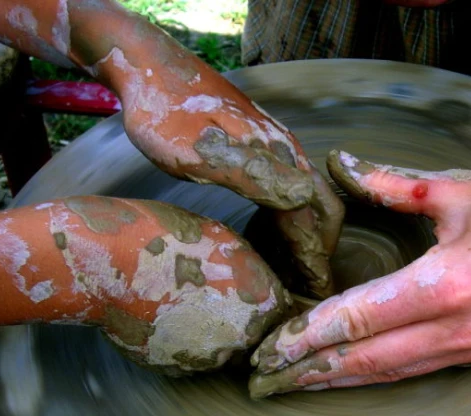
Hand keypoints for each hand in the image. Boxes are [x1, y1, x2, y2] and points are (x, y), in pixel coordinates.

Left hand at [0, 0, 343, 297]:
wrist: (149, 69)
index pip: (313, 216)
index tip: (317, 291)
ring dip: (301, 237)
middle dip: (319, 249)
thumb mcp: (201, 153)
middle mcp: (284, 153)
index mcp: (278, 157)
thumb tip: (302, 201)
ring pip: (303, 200)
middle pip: (320, 208)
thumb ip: (252, 175)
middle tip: (311, 286)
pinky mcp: (257, 148)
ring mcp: (272, 150)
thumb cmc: (167, 114)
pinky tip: (266, 238)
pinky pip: (283, 191)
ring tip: (293, 273)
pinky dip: (283, 221)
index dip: (315, 257)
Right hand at [0, 197, 289, 375]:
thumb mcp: (227, 244)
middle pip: (258, 339)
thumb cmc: (168, 238)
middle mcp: (243, 337)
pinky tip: (166, 318)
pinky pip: (192, 361)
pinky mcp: (177, 371)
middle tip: (218, 301)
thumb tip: (266, 293)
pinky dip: (186, 346)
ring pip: (224, 353)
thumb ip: (255, 274)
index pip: (288, 315)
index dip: (272, 306)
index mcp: (263, 300)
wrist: (110, 261)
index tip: (260, 301)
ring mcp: (210, 359)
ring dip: (215, 337)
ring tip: (186, 306)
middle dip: (246, 324)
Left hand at [247, 150, 470, 397]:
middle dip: (311, 371)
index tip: (270, 347)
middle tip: (265, 380)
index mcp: (450, 283)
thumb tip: (340, 166)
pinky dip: (379, 374)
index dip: (309, 334)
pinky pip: (419, 369)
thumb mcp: (459, 188)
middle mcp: (460, 327)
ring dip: (340, 380)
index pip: (359, 318)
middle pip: (367, 360)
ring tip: (297, 384)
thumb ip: (391, 184)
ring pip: (391, 372)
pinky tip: (354, 373)